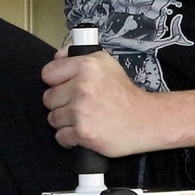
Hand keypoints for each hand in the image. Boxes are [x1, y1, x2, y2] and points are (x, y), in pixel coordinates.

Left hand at [40, 48, 156, 155]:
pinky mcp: (83, 133)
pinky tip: (83, 131)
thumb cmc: (125, 94)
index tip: (65, 87)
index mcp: (87, 66)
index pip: (48, 73)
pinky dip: (70, 138)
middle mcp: (83, 87)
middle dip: (61, 103)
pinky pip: (61, 137)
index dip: (56, 82)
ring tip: (83, 118)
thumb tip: (57, 57)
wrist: (146, 120)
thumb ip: (77, 56)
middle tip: (78, 105)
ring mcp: (81, 112)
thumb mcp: (106, 63)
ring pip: (53, 119)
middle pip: (48, 98)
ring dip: (65, 121)